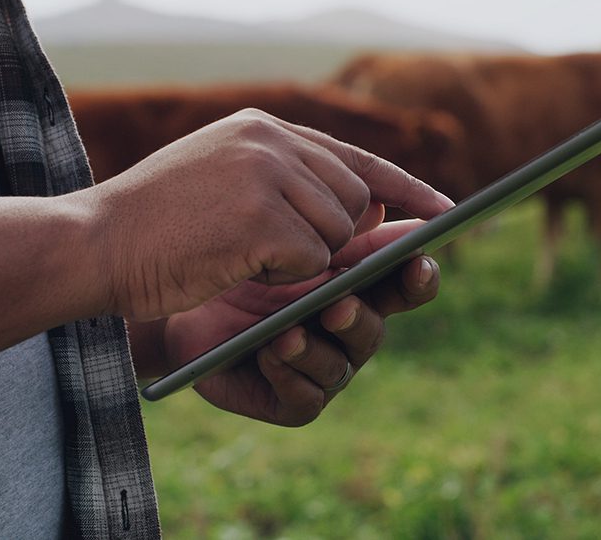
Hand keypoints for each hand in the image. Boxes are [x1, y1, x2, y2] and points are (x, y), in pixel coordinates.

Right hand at [86, 108, 451, 320]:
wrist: (92, 244)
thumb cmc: (153, 225)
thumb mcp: (222, 181)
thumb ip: (288, 183)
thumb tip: (372, 210)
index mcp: (262, 126)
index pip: (354, 156)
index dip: (405, 187)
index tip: (444, 212)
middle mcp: (270, 139)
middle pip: (356, 199)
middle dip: (340, 239)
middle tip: (296, 260)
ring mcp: (266, 174)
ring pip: (338, 232)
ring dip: (305, 260)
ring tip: (245, 257)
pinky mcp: (262, 217)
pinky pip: (312, 261)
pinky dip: (284, 278)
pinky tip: (235, 266)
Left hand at [145, 220, 441, 425]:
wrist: (180, 290)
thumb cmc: (236, 248)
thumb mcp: (279, 221)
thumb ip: (327, 213)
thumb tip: (376, 200)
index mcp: (360, 280)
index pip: (405, 279)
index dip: (419, 272)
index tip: (420, 256)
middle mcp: (349, 326)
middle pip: (376, 325)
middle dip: (362, 315)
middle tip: (342, 301)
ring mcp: (322, 366)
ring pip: (341, 363)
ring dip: (320, 347)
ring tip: (291, 331)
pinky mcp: (292, 400)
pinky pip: (305, 398)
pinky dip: (290, 375)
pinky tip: (271, 353)